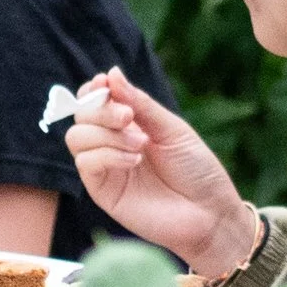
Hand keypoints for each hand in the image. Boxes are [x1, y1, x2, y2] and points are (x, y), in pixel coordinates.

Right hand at [64, 67, 253, 275]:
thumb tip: (111, 74)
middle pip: (81, 116)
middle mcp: (112, 144)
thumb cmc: (196, 170)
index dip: (93, 91)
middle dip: (100, 110)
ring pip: (76, 137)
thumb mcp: (171, 129)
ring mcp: (105, 168)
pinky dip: (108, 155)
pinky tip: (134, 161)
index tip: (104, 84)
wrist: (209, 212)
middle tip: (128, 117)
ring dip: (106, 134)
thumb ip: (140, 104)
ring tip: (140, 145)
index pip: (94, 102)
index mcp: (129, 126)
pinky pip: (86, 163)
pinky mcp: (102, 191)